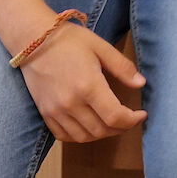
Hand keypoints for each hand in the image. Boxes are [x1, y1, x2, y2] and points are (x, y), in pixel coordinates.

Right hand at [19, 23, 147, 142]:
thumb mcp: (101, 47)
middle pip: (101, 130)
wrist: (34, 41)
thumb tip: (141, 83)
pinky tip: (90, 126)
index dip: (132, 121)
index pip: (114, 117)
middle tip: (130, 119)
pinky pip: (64, 136)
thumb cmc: (70, 41)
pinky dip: (80, 136)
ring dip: (102, 134)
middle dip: (121, 128)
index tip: (142, 115)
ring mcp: (55, 111)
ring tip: (113, 123)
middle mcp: (71, 103)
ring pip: (83, 137)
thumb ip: (122, 67)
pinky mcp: (45, 113)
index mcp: (88, 85)